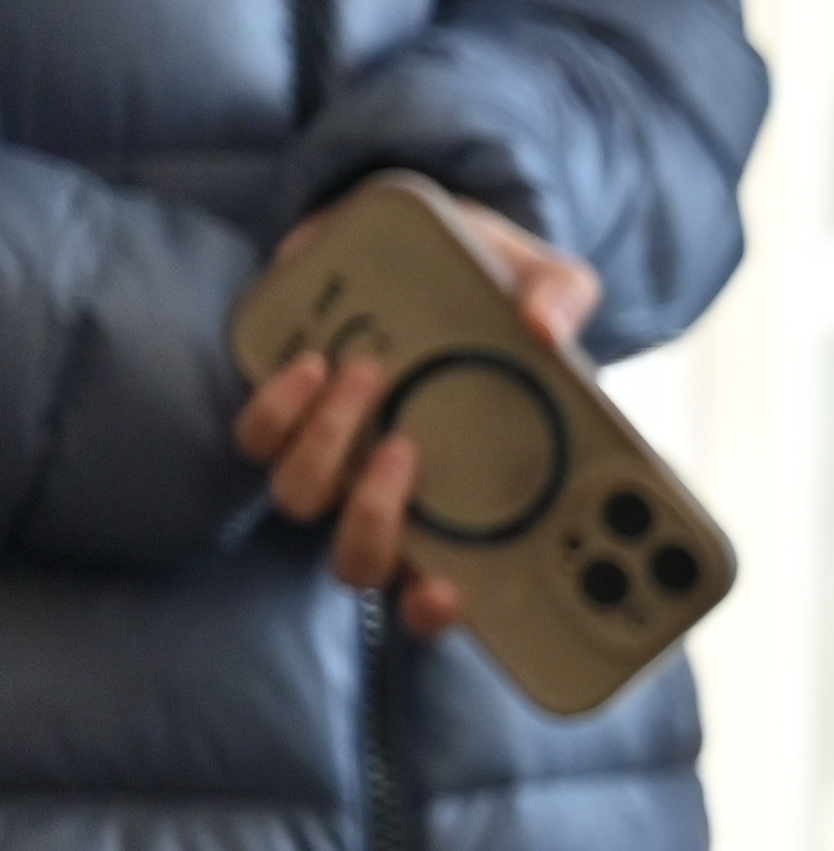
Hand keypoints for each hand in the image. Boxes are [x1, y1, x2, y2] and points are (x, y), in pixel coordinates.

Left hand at [227, 186, 602, 640]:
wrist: (404, 239)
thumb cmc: (485, 285)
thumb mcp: (541, 279)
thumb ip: (561, 296)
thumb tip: (545, 327)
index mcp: (463, 499)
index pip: (439, 589)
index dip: (432, 611)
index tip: (444, 592)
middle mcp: (390, 495)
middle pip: (357, 562)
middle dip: (371, 517)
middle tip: (405, 449)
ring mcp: (333, 457)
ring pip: (300, 499)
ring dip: (325, 447)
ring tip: (363, 376)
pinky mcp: (284, 410)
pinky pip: (255, 438)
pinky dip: (276, 409)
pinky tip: (311, 366)